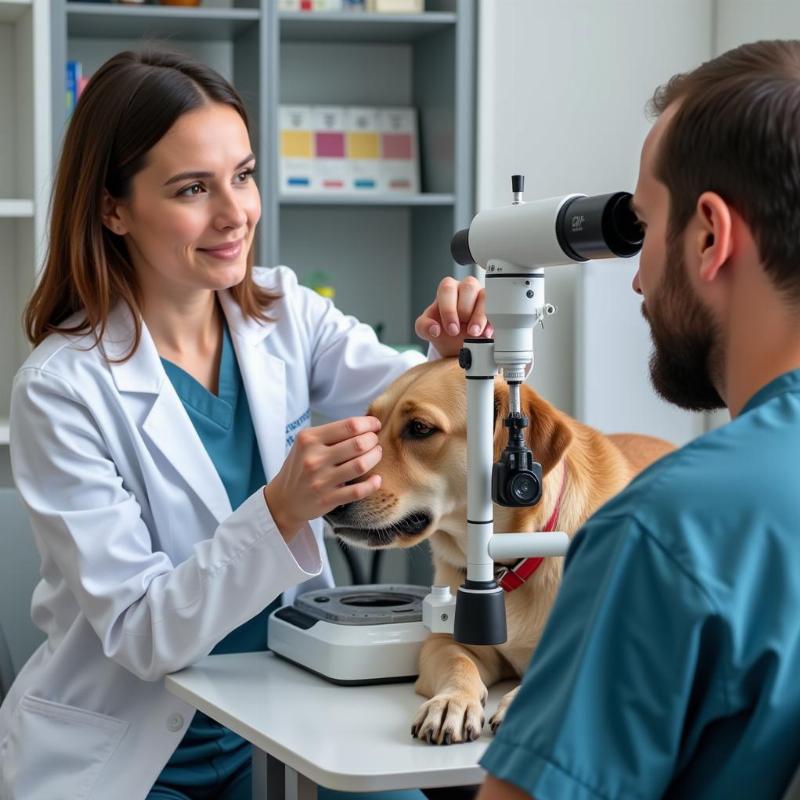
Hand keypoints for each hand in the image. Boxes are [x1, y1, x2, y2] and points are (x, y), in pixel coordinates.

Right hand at [263, 417, 382, 540]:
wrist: (284, 499)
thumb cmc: (301, 466)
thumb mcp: (307, 444)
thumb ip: (332, 433)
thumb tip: (366, 424)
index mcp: (310, 439)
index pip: (349, 425)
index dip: (368, 424)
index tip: (375, 425)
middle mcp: (314, 458)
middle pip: (359, 444)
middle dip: (373, 440)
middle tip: (375, 442)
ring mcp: (321, 480)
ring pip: (361, 465)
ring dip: (375, 457)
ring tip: (376, 454)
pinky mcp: (328, 499)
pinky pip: (358, 491)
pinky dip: (372, 484)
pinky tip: (377, 479)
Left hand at [415, 276, 493, 357]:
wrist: (457, 344)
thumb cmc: (444, 331)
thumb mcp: (427, 330)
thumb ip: (424, 327)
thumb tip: (434, 329)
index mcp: (447, 289)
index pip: (447, 288)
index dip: (449, 309)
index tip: (451, 329)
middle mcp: (465, 288)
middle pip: (468, 287)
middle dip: (464, 311)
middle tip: (460, 330)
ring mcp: (482, 296)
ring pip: (484, 295)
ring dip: (479, 316)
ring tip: (474, 333)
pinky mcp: (494, 307)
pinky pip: (497, 308)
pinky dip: (491, 322)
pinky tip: (485, 334)